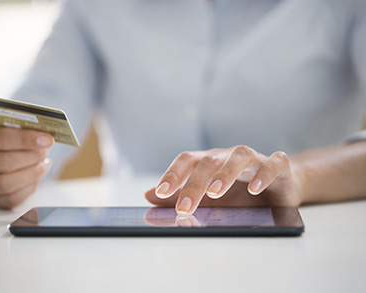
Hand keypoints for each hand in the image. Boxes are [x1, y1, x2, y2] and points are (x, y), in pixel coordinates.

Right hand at [0, 128, 53, 208]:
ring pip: (5, 183)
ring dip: (31, 173)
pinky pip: (12, 198)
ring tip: (44, 164)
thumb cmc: (12, 143)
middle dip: (31, 157)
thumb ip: (24, 130)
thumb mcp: (14, 131)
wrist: (4, 159)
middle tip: (46, 151)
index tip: (46, 139)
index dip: (25, 139)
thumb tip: (45, 136)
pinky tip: (37, 178)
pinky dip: (29, 188)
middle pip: (3, 162)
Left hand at [145, 146, 303, 214]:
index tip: (161, 192)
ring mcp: (255, 159)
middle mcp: (229, 156)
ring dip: (225, 173)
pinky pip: (273, 163)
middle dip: (194, 183)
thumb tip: (148, 196)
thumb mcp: (207, 198)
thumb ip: (179, 196)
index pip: (187, 160)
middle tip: (184, 207)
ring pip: (240, 156)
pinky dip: (264, 173)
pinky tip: (255, 188)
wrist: (278, 189)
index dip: (173, 174)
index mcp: (209, 161)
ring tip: (214, 192)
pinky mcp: (279, 165)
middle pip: (209, 161)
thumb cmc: (239, 193)